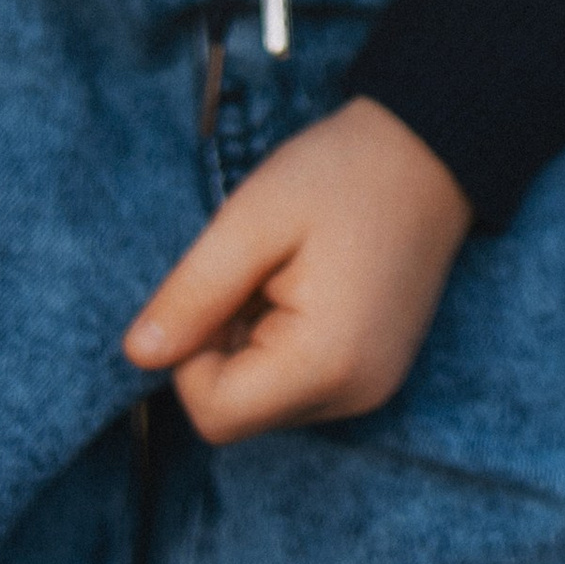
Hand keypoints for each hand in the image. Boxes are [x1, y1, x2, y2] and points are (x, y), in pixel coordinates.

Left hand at [125, 99, 472, 439]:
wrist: (428, 150)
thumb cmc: (339, 174)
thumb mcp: (252, 219)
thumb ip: (193, 293)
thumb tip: (136, 356)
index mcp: (325, 364)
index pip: (215, 413)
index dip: (190, 353)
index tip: (216, 284)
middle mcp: (353, 396)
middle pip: (240, 411)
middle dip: (222, 343)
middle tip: (251, 269)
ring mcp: (369, 389)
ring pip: (265, 398)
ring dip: (250, 341)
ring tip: (281, 270)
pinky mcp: (372, 373)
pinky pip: (298, 382)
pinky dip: (280, 341)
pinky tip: (302, 282)